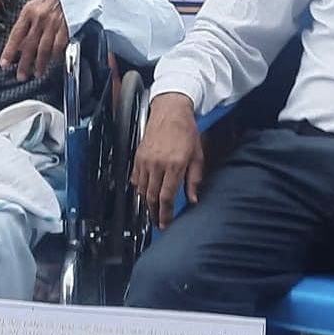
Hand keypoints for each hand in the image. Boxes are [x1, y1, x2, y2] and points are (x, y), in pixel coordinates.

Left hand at [0, 0, 68, 81]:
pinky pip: (59, 45)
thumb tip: (18, 46)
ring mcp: (54, 22)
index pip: (16, 34)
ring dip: (40, 63)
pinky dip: (56, 55)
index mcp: (28, 11)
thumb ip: (26, 25)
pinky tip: (53, 62)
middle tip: (20, 76)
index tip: (4, 64)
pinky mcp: (67, 26)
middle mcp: (40, 17)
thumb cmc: (49, 0)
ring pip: (44, 48)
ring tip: (36, 73)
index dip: (9, 51)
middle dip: (24, 63)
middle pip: (30, 45)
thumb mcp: (33, 7)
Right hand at [132, 93, 203, 229]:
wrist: (171, 110)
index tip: (166, 223)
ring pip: (142, 190)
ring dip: (147, 203)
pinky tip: (145, 193)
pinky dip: (139, 189)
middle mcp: (158, 164)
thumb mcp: (197, 156)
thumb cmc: (186, 130)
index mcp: (175, 165)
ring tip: (153, 211)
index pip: (167, 197)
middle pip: (152, 197)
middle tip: (159, 222)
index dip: (166, 214)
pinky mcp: (138, 157)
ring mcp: (146, 161)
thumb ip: (194, 180)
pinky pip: (136, 179)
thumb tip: (193, 199)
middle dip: (155, 213)